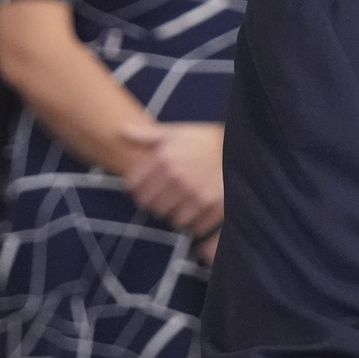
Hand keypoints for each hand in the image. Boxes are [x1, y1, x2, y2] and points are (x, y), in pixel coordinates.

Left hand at [120, 120, 224, 236]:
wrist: (239, 146)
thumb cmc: (203, 139)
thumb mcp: (175, 132)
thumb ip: (146, 135)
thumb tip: (120, 131)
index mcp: (164, 158)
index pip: (134, 187)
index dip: (137, 189)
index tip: (146, 188)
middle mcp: (177, 177)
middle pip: (151, 206)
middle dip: (155, 203)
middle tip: (166, 198)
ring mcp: (195, 194)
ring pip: (171, 219)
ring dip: (175, 215)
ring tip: (183, 205)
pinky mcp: (213, 206)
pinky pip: (194, 226)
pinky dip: (194, 223)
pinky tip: (198, 211)